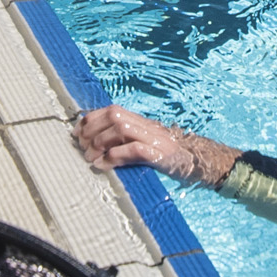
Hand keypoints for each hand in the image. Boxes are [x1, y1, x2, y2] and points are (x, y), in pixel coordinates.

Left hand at [73, 106, 234, 186]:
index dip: (91, 119)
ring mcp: (155, 139)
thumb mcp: (146, 143)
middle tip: (81, 147)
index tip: (76, 132)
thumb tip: (95, 145)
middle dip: (93, 130)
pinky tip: (103, 165)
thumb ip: (126, 140)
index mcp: (142, 121)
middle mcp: (147, 126)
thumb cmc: (169, 156)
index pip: (111, 110)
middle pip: (114, 116)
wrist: (200, 162)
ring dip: (100, 143)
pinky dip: (115, 157)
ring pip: (122, 129)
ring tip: (89, 158)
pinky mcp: (160, 155)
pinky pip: (134, 150)